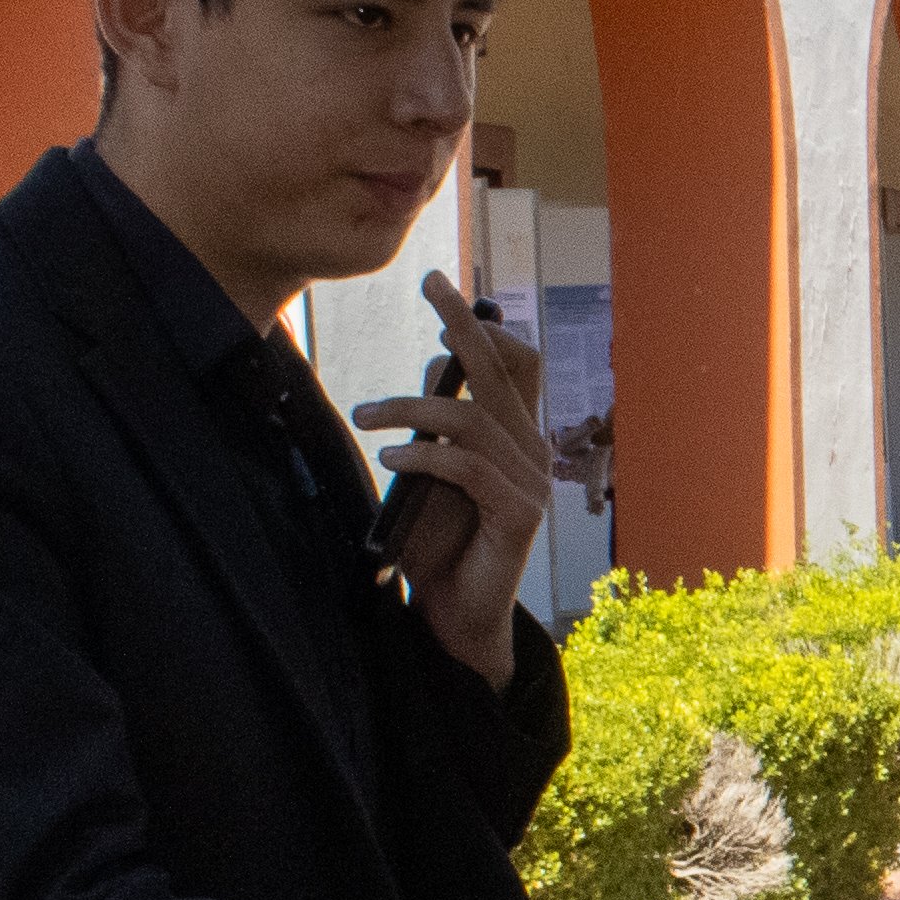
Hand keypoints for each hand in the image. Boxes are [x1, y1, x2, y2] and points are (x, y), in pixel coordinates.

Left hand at [362, 273, 551, 680]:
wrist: (456, 615)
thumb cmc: (440, 545)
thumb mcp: (431, 476)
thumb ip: (437, 434)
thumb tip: (426, 380)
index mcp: (517, 437)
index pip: (519, 366)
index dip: (487, 331)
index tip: (442, 306)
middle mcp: (533, 451)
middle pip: (504, 370)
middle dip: (464, 322)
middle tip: (430, 283)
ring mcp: (532, 482)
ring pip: (472, 419)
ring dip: (411, 409)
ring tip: (366, 415)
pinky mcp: (519, 514)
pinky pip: (469, 467)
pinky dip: (426, 456)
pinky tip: (393, 459)